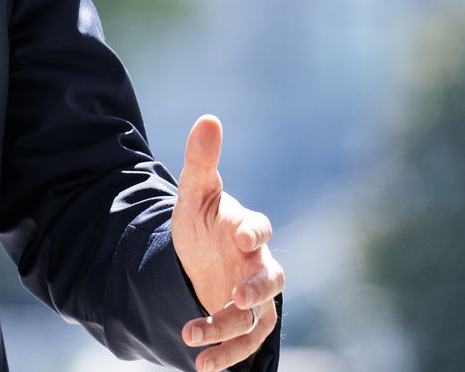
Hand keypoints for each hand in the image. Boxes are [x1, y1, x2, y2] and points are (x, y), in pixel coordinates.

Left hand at [172, 115, 283, 371]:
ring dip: (228, 331)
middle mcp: (258, 265)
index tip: (241, 235)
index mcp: (247, 230)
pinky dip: (227, 356)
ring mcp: (254, 297)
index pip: (259, 229)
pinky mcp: (245, 323)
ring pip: (255, 318)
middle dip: (257, 288)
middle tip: (237, 298)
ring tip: (192, 336)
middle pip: (271, 279)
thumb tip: (208, 119)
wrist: (199, 256)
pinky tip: (203, 367)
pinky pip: (244, 343)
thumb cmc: (204, 221)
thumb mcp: (195, 193)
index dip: (254, 231)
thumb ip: (201, 161)